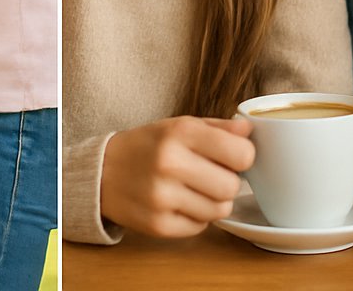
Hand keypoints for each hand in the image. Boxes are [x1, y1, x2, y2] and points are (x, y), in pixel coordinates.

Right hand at [99, 116, 254, 238]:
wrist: (102, 172)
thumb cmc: (150, 146)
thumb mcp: (181, 125)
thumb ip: (219, 127)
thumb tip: (249, 130)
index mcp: (181, 132)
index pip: (242, 153)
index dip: (243, 157)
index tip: (233, 157)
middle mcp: (170, 163)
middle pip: (232, 186)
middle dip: (229, 182)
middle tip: (213, 175)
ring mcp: (161, 197)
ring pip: (219, 210)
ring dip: (214, 201)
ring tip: (196, 189)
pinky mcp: (156, 225)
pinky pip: (200, 227)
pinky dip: (197, 217)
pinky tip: (181, 203)